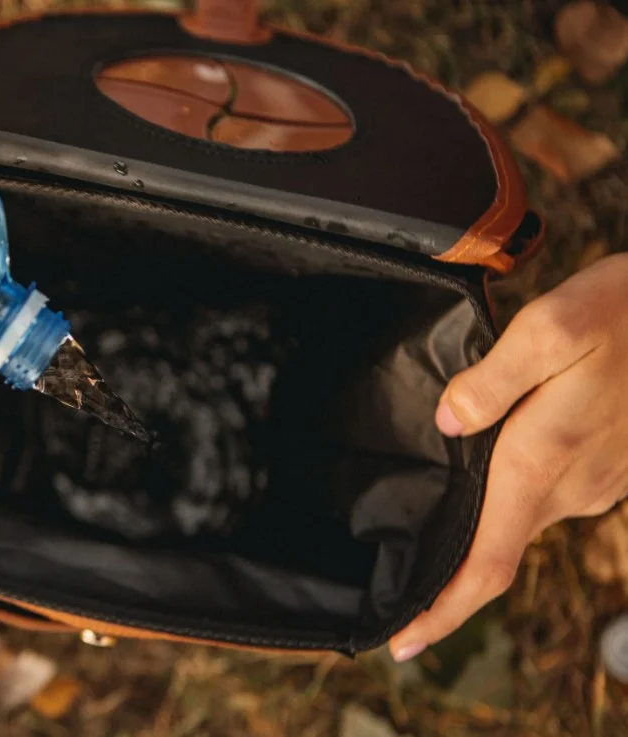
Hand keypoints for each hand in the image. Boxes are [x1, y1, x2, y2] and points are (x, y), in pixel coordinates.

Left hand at [389, 253, 627, 661]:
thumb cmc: (623, 311)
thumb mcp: (551, 327)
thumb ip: (490, 382)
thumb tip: (447, 424)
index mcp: (541, 462)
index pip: (487, 562)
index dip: (443, 610)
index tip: (402, 644)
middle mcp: (570, 487)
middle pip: (497, 548)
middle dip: (448, 572)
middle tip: (393, 583)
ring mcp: (595, 480)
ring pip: (521, 516)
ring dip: (479, 526)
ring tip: (425, 522)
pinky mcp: (608, 464)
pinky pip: (546, 492)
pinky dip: (509, 494)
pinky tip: (483, 471)